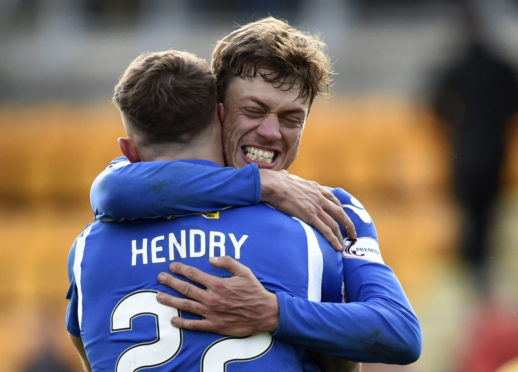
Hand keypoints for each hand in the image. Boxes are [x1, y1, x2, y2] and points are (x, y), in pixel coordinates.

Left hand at [156, 256, 278, 336]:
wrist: (264, 313)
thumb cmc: (254, 290)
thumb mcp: (244, 271)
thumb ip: (227, 262)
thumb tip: (211, 258)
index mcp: (218, 284)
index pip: (194, 274)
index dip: (181, 269)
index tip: (172, 266)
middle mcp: (212, 298)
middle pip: (186, 288)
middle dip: (171, 282)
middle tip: (160, 278)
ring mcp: (212, 313)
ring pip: (186, 305)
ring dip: (171, 300)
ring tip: (159, 296)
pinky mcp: (214, 325)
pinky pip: (195, 324)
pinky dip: (183, 322)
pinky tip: (173, 319)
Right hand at [259, 169, 356, 251]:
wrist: (274, 184)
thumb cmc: (276, 180)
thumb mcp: (289, 177)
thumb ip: (291, 179)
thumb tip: (284, 175)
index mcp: (316, 188)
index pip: (333, 200)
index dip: (339, 209)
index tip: (342, 217)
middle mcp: (320, 198)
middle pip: (340, 213)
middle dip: (348, 224)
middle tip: (352, 233)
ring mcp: (316, 208)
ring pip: (335, 224)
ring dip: (341, 236)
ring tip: (344, 245)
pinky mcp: (310, 217)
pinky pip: (326, 231)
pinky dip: (334, 240)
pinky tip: (337, 248)